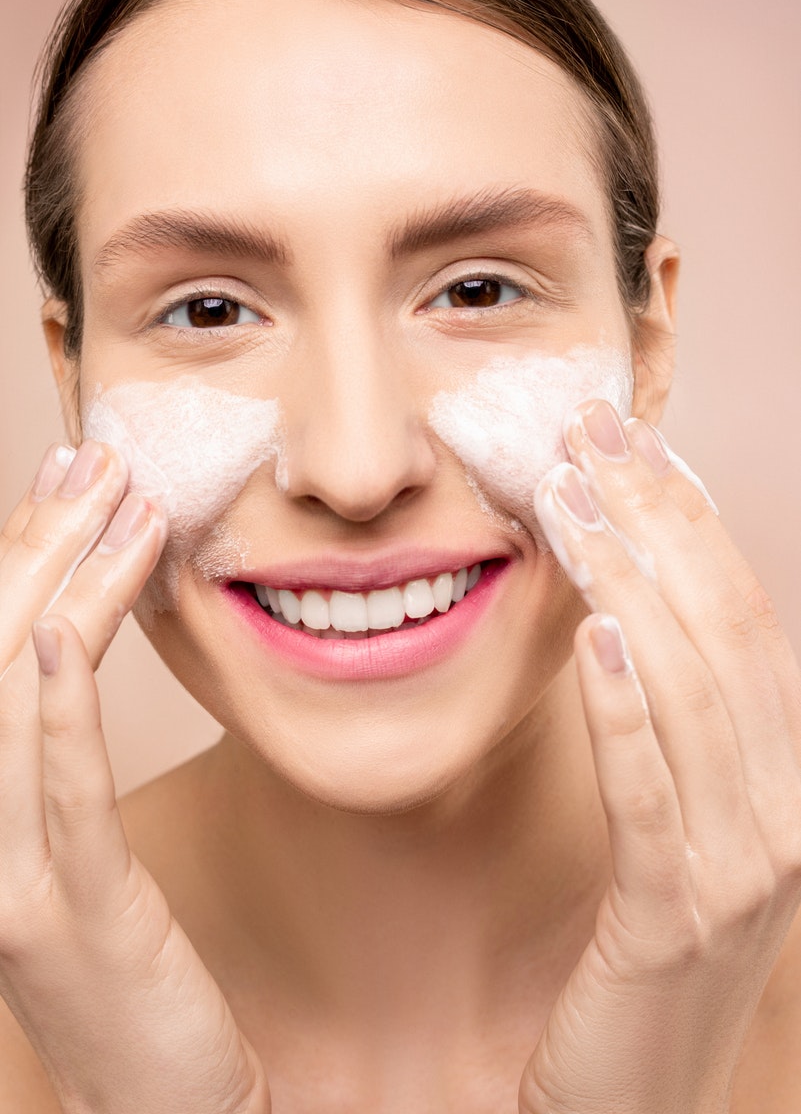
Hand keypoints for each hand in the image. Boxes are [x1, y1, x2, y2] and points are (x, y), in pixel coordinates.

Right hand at [0, 442, 268, 1113]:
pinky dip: (49, 699)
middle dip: (38, 542)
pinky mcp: (62, 908)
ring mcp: (4, 869)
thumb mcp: (87, 850)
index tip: (67, 478)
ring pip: (10, 696)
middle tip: (91, 458)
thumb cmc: (127, 972)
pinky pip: (49, 784)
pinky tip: (56, 624)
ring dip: (59, 585)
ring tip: (112, 500)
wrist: (151, 1100)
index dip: (21, 553)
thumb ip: (67, 758)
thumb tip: (74, 648)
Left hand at [519, 401, 800, 1113]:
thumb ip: (662, 729)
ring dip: (631, 589)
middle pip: (728, 634)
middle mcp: (784, 812)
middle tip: (590, 435)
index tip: (631, 442)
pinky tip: (595, 643)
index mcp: (779, 776)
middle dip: (660, 523)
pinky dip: (631, 716)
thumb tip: (622, 612)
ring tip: (569, 506)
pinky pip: (656, 801)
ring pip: (697, 697)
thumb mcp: (663, 825)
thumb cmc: (632, 959)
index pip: (741, 620)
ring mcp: (742, 871)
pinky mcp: (676, 925)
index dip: (690, 522)